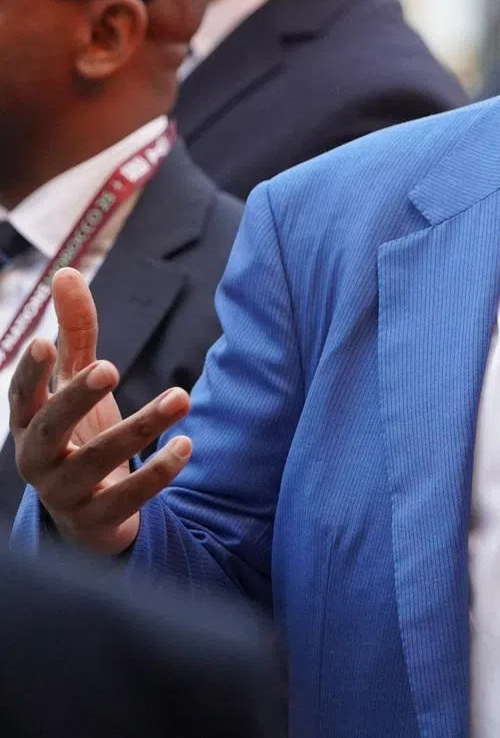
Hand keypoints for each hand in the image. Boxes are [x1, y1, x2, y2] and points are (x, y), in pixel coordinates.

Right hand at [9, 268, 192, 554]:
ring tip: (181, 396)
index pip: (21, 397)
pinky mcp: (98, 519)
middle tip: (109, 367)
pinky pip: (128, 498)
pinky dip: (158, 473)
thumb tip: (66, 272)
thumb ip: (75, 333)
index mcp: (29, 424)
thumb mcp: (76, 384)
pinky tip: (187, 445)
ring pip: (100, 461)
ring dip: (142, 427)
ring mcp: (65, 494)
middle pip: (52, 428)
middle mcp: (38, 460)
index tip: (42, 342)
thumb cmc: (79, 434)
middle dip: (77, 398)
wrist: (89, 515)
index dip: (29, 373)